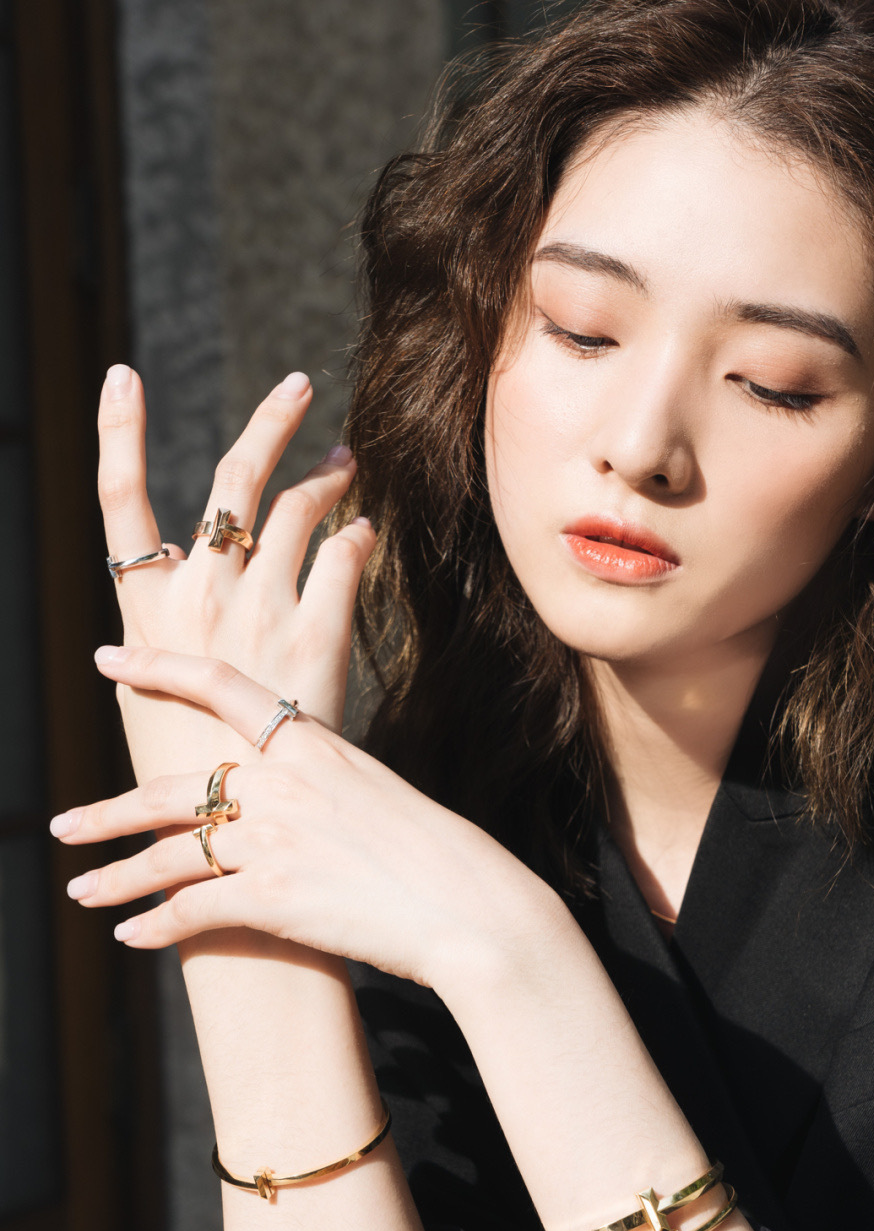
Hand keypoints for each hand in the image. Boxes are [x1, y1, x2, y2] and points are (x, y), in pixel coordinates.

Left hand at [53, 646, 565, 991]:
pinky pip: (190, 911)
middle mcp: (283, 783)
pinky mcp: (270, 898)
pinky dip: (156, 927)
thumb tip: (287, 790)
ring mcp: (273, 839)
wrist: (471, 905)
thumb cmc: (439, 852)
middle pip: (171, 789)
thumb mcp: (379, 791)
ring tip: (81, 891)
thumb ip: (323, 780)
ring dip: (116, 878)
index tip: (109, 661)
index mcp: (312, 744)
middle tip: (64, 824)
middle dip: (109, 811)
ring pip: (167, 854)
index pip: (219, 686)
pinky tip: (131, 937)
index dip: (157, 667)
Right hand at [96, 366, 370, 782]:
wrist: (239, 822)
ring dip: (328, 475)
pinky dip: (359, 535)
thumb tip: (183, 569)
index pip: (118, 500)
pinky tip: (367, 529)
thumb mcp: (150, 694)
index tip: (122, 376)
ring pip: (299, 508)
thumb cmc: (188, 766)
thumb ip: (166, 628)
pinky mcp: (319, 632)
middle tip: (300, 387)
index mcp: (146, 609)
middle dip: (270, 422)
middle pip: (234, 480)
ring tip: (347, 460)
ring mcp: (262, 607)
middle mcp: (202, 593)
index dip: (117, 432)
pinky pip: (346, 557)